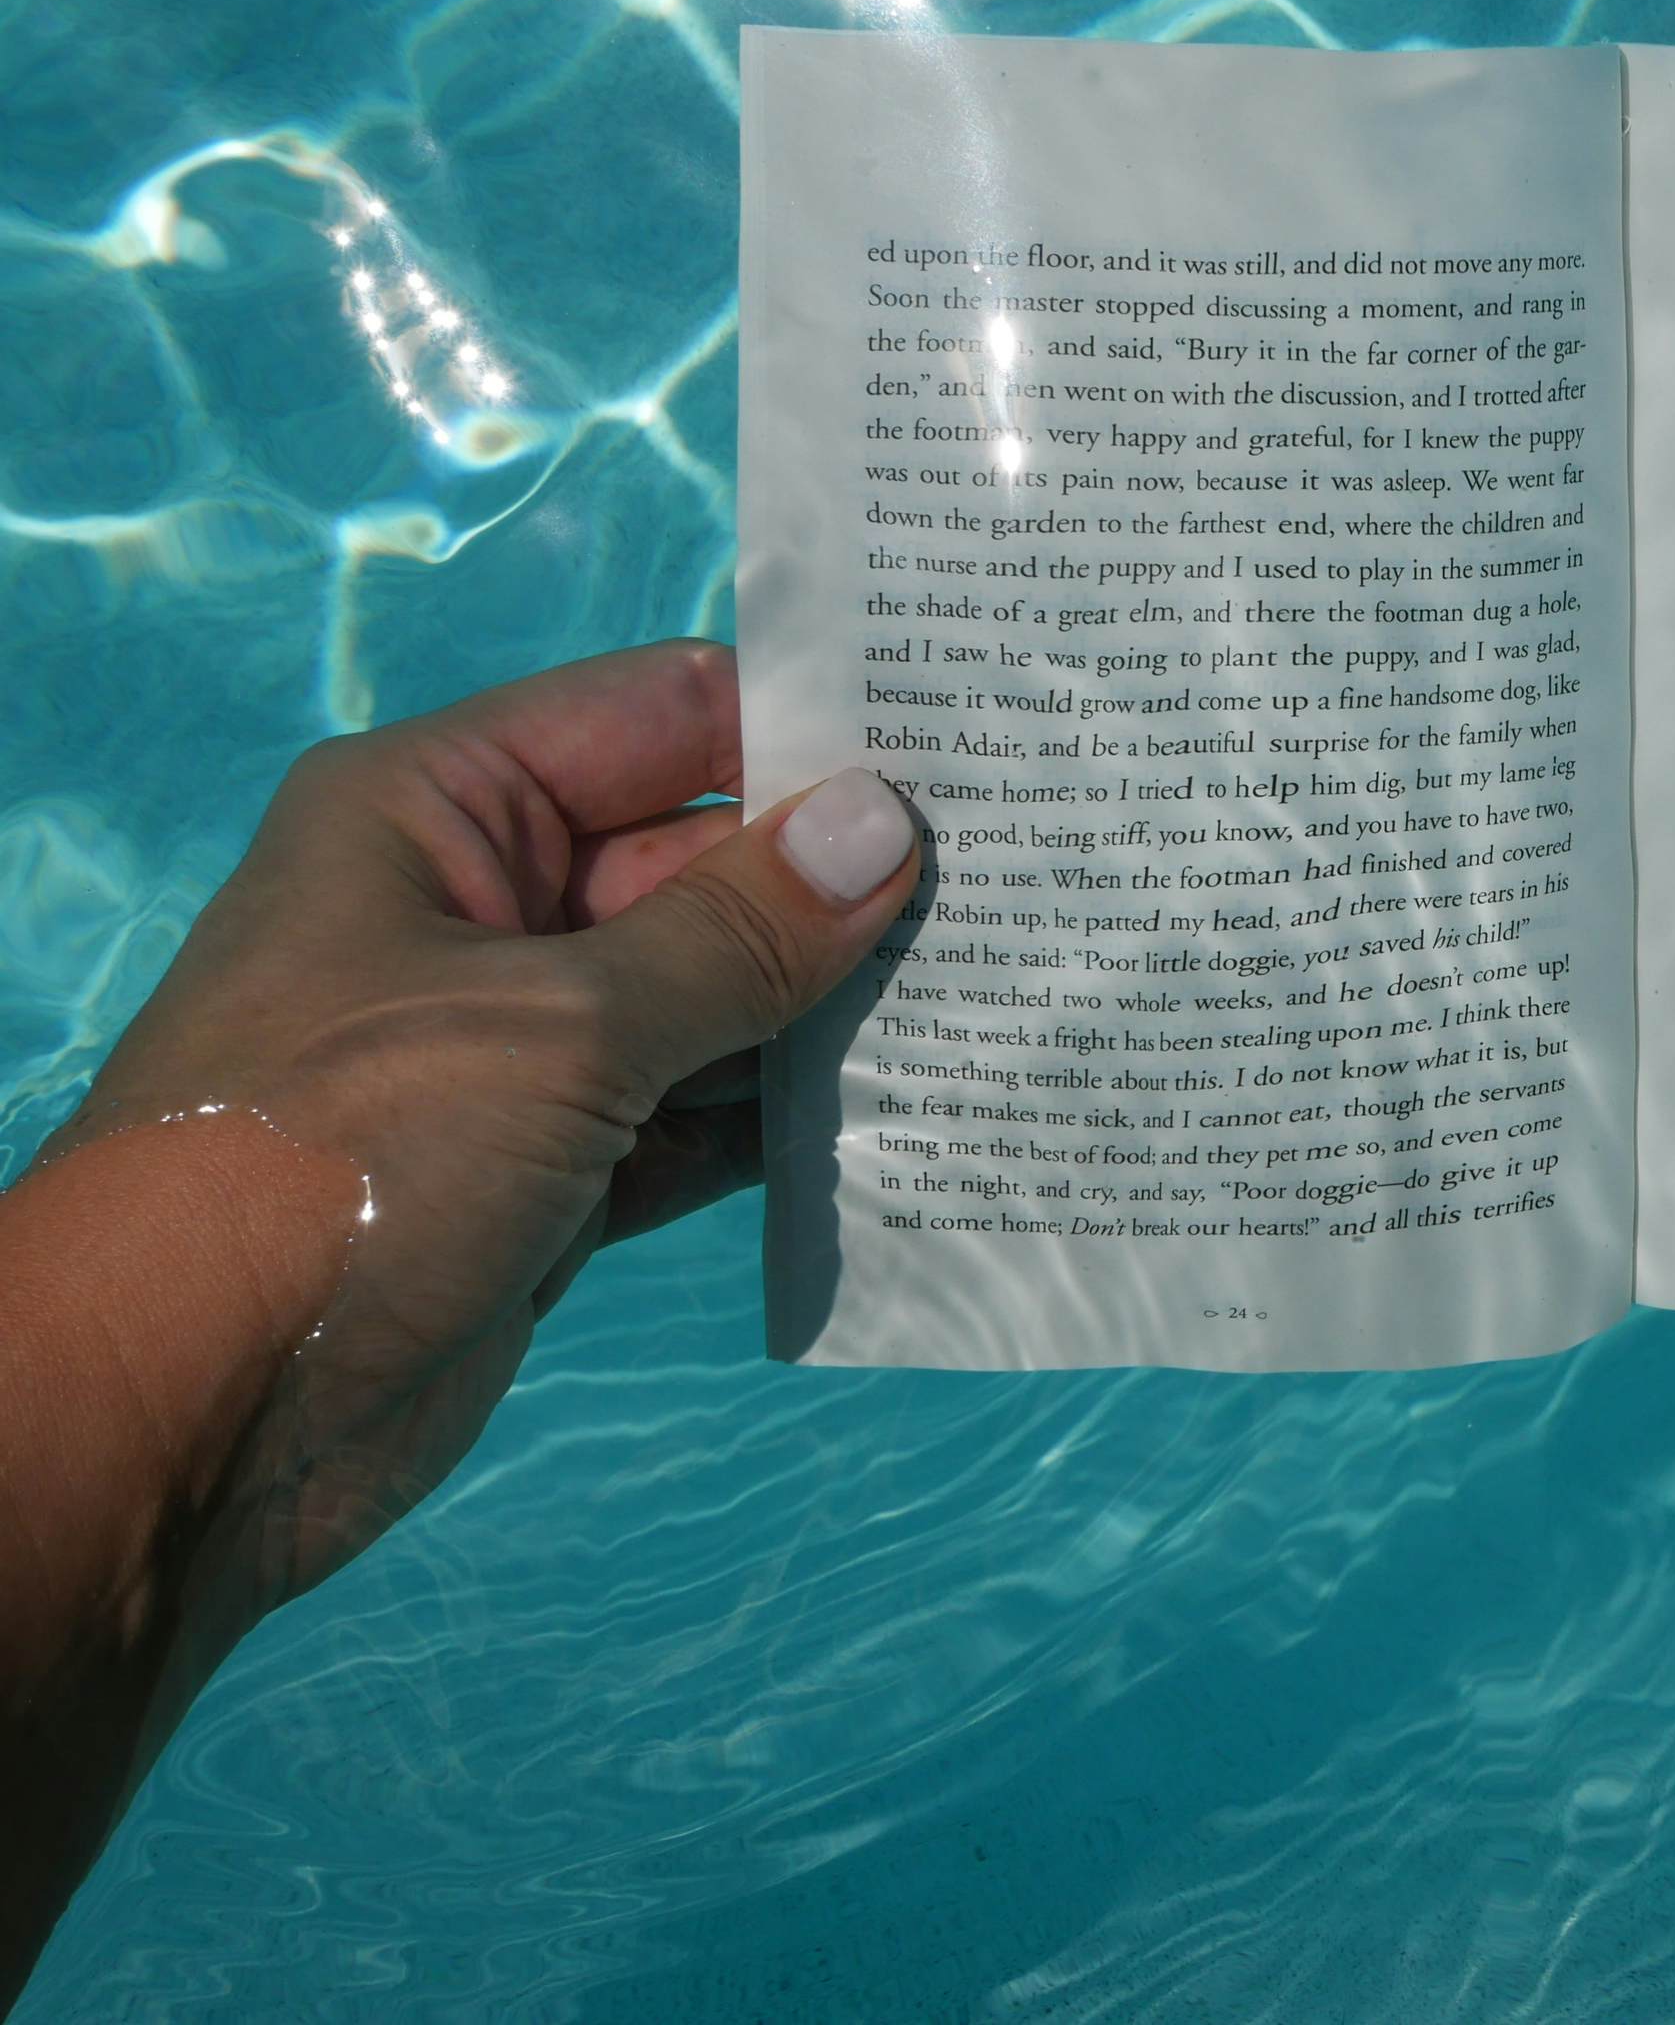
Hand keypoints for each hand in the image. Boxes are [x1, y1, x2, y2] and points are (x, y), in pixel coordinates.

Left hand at [31, 640, 919, 1627]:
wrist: (181, 1424)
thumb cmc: (341, 1163)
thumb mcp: (558, 1026)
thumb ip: (736, 931)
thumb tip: (890, 827)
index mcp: (441, 810)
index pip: (661, 717)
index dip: (807, 728)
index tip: (971, 751)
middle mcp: (478, 909)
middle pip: (700, 860)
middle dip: (843, 883)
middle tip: (1025, 892)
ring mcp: (515, 1050)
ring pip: (710, 997)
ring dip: (828, 1011)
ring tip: (1001, 996)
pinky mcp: (546, 1175)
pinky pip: (695, 1118)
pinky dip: (783, 1125)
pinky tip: (916, 1116)